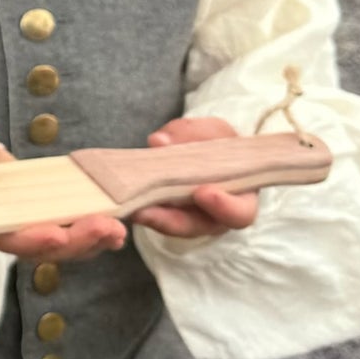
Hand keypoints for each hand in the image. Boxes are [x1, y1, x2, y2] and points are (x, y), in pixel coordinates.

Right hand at [0, 118, 128, 263]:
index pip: (8, 237)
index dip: (32, 239)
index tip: (55, 235)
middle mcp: (11, 232)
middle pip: (45, 248)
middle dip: (76, 241)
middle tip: (104, 227)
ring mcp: (34, 230)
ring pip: (65, 247)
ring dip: (92, 241)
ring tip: (118, 230)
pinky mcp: (52, 222)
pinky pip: (75, 236)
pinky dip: (96, 235)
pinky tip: (118, 230)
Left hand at [129, 115, 257, 239]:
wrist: (202, 147)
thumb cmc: (216, 142)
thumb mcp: (212, 131)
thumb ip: (192, 133)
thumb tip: (159, 141)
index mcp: (240, 198)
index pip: (240, 213)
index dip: (224, 207)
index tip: (203, 192)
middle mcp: (214, 216)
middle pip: (194, 227)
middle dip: (169, 221)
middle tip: (145, 211)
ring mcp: (186, 217)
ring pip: (168, 226)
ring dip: (146, 217)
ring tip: (126, 208)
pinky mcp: (162, 212)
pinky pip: (151, 214)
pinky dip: (137, 207)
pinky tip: (119, 199)